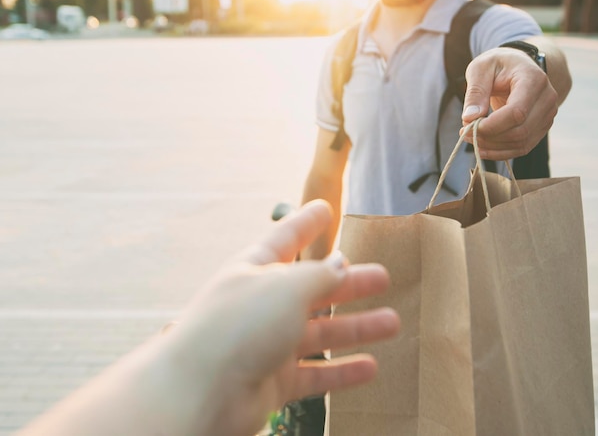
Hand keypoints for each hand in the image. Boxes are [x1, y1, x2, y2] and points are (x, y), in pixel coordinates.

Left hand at [171, 200, 399, 435]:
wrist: (201, 392)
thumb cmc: (239, 326)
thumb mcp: (286, 287)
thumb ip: (319, 276)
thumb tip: (342, 265)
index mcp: (256, 270)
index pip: (286, 238)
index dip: (306, 222)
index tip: (324, 208)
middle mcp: (263, 304)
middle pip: (313, 288)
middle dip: (348, 282)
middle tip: (382, 277)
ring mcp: (268, 343)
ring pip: (321, 333)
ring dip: (356, 327)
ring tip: (392, 322)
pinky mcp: (273, 381)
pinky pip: (315, 374)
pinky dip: (342, 371)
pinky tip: (369, 367)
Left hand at [460, 46, 558, 159]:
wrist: (519, 67)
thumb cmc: (498, 65)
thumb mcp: (481, 69)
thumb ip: (475, 92)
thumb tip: (469, 118)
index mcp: (533, 79)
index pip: (516, 112)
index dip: (491, 126)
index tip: (467, 125)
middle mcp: (547, 98)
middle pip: (519, 131)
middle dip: (488, 138)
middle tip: (464, 133)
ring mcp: (547, 115)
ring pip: (521, 143)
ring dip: (492, 147)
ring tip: (470, 138)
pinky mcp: (541, 127)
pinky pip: (522, 147)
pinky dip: (500, 152)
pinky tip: (482, 148)